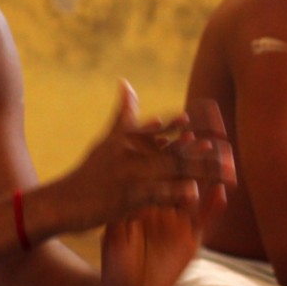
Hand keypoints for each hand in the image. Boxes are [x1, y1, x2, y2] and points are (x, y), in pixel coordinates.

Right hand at [40, 84, 233, 234]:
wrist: (62, 202)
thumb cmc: (89, 173)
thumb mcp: (106, 140)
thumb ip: (124, 115)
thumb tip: (127, 83)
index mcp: (127, 139)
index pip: (158, 129)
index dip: (178, 126)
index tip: (197, 121)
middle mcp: (130, 153)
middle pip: (173, 150)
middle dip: (200, 151)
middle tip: (224, 150)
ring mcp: (130, 175)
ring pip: (171, 170)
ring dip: (199, 170)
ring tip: (223, 171)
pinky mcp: (128, 198)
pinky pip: (158, 194)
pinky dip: (177, 193)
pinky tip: (195, 194)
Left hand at [99, 99, 232, 285]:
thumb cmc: (118, 254)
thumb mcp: (115, 220)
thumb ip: (121, 196)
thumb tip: (115, 165)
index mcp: (153, 201)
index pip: (166, 171)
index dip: (175, 149)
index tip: (183, 124)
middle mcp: (171, 210)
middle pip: (188, 179)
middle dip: (199, 158)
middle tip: (210, 133)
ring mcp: (182, 226)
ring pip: (200, 197)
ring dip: (211, 178)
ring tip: (223, 157)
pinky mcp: (190, 244)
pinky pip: (203, 223)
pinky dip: (213, 209)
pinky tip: (222, 193)